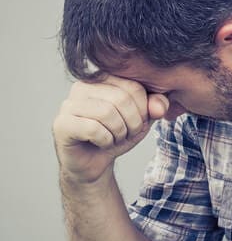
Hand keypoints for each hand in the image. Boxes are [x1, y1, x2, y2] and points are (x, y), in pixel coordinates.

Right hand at [52, 76, 169, 183]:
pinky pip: (93, 128)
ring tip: (114, 138)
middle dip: (132, 123)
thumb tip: (159, 106)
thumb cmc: (117, 135)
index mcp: (103, 79)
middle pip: (121, 99)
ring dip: (119, 132)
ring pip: (107, 113)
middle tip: (127, 133)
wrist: (95, 161)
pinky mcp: (61, 124)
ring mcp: (69, 104)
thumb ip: (156, 106)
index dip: (144, 110)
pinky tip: (101, 143)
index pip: (134, 87)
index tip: (138, 122)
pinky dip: (105, 141)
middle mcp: (83, 86)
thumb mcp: (144, 119)